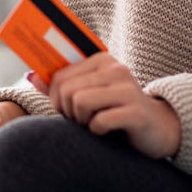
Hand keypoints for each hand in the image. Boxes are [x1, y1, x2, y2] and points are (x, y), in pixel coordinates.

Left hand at [29, 53, 181, 159]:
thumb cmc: (116, 112)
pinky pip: (99, 121)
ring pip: (79, 102)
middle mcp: (116, 70)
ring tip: (95, 124)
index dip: (56, 98)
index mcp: (102, 61)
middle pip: (67, 90)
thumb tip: (32, 76)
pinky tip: (109, 131)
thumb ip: (61, 86)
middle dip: (68, 112)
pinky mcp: (136, 112)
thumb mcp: (89, 95)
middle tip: (82, 120)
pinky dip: (98, 131)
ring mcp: (128, 90)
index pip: (60, 76)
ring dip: (82, 121)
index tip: (67, 110)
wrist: (158, 129)